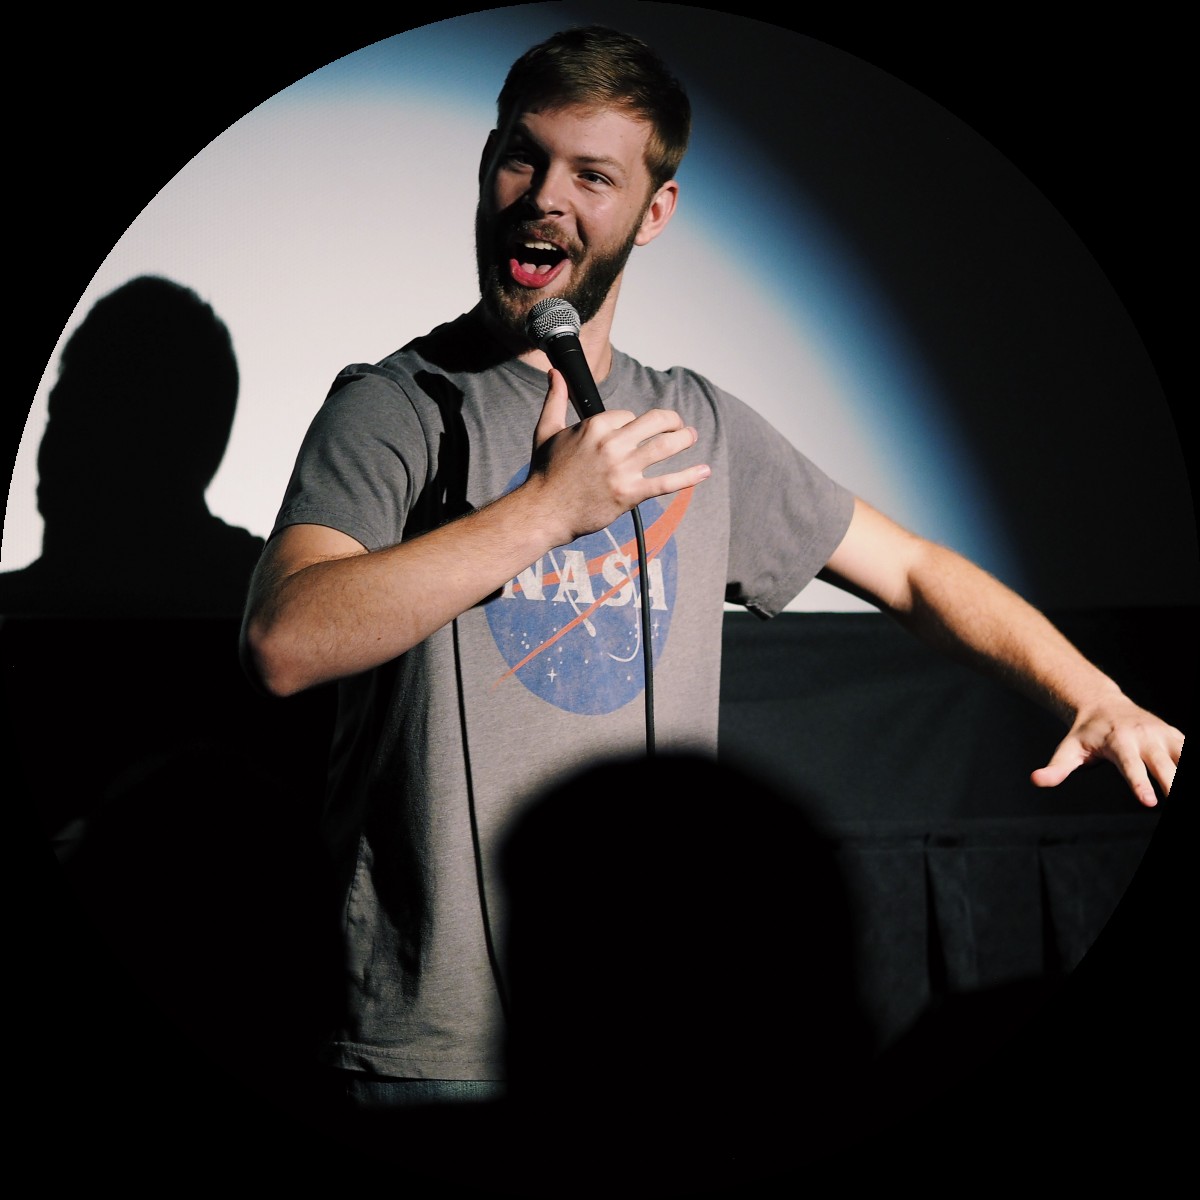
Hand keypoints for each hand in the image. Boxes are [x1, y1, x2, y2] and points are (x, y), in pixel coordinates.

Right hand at [529, 367, 709, 541]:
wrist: (544, 511)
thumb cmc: (545, 472)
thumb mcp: (547, 430)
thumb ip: (556, 399)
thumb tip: (556, 373)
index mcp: (594, 425)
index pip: (629, 415)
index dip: (633, 423)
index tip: (631, 434)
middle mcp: (611, 444)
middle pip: (655, 423)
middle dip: (671, 421)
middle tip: (679, 425)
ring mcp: (622, 469)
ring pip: (665, 447)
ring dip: (684, 439)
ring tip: (691, 436)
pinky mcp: (629, 493)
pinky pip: (666, 482)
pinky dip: (689, 476)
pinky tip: (704, 470)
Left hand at [1031, 693, 1184, 806]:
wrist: (1103, 705)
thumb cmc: (1085, 734)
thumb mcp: (1068, 750)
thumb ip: (1056, 768)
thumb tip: (1036, 780)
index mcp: (1119, 742)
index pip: (1131, 766)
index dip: (1140, 783)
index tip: (1150, 802)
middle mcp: (1145, 737)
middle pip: (1164, 765)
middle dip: (1174, 785)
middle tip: (1175, 801)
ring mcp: (1164, 735)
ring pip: (1184, 758)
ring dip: (1186, 775)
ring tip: (1187, 795)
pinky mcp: (1177, 737)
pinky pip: (1191, 752)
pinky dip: (1194, 762)